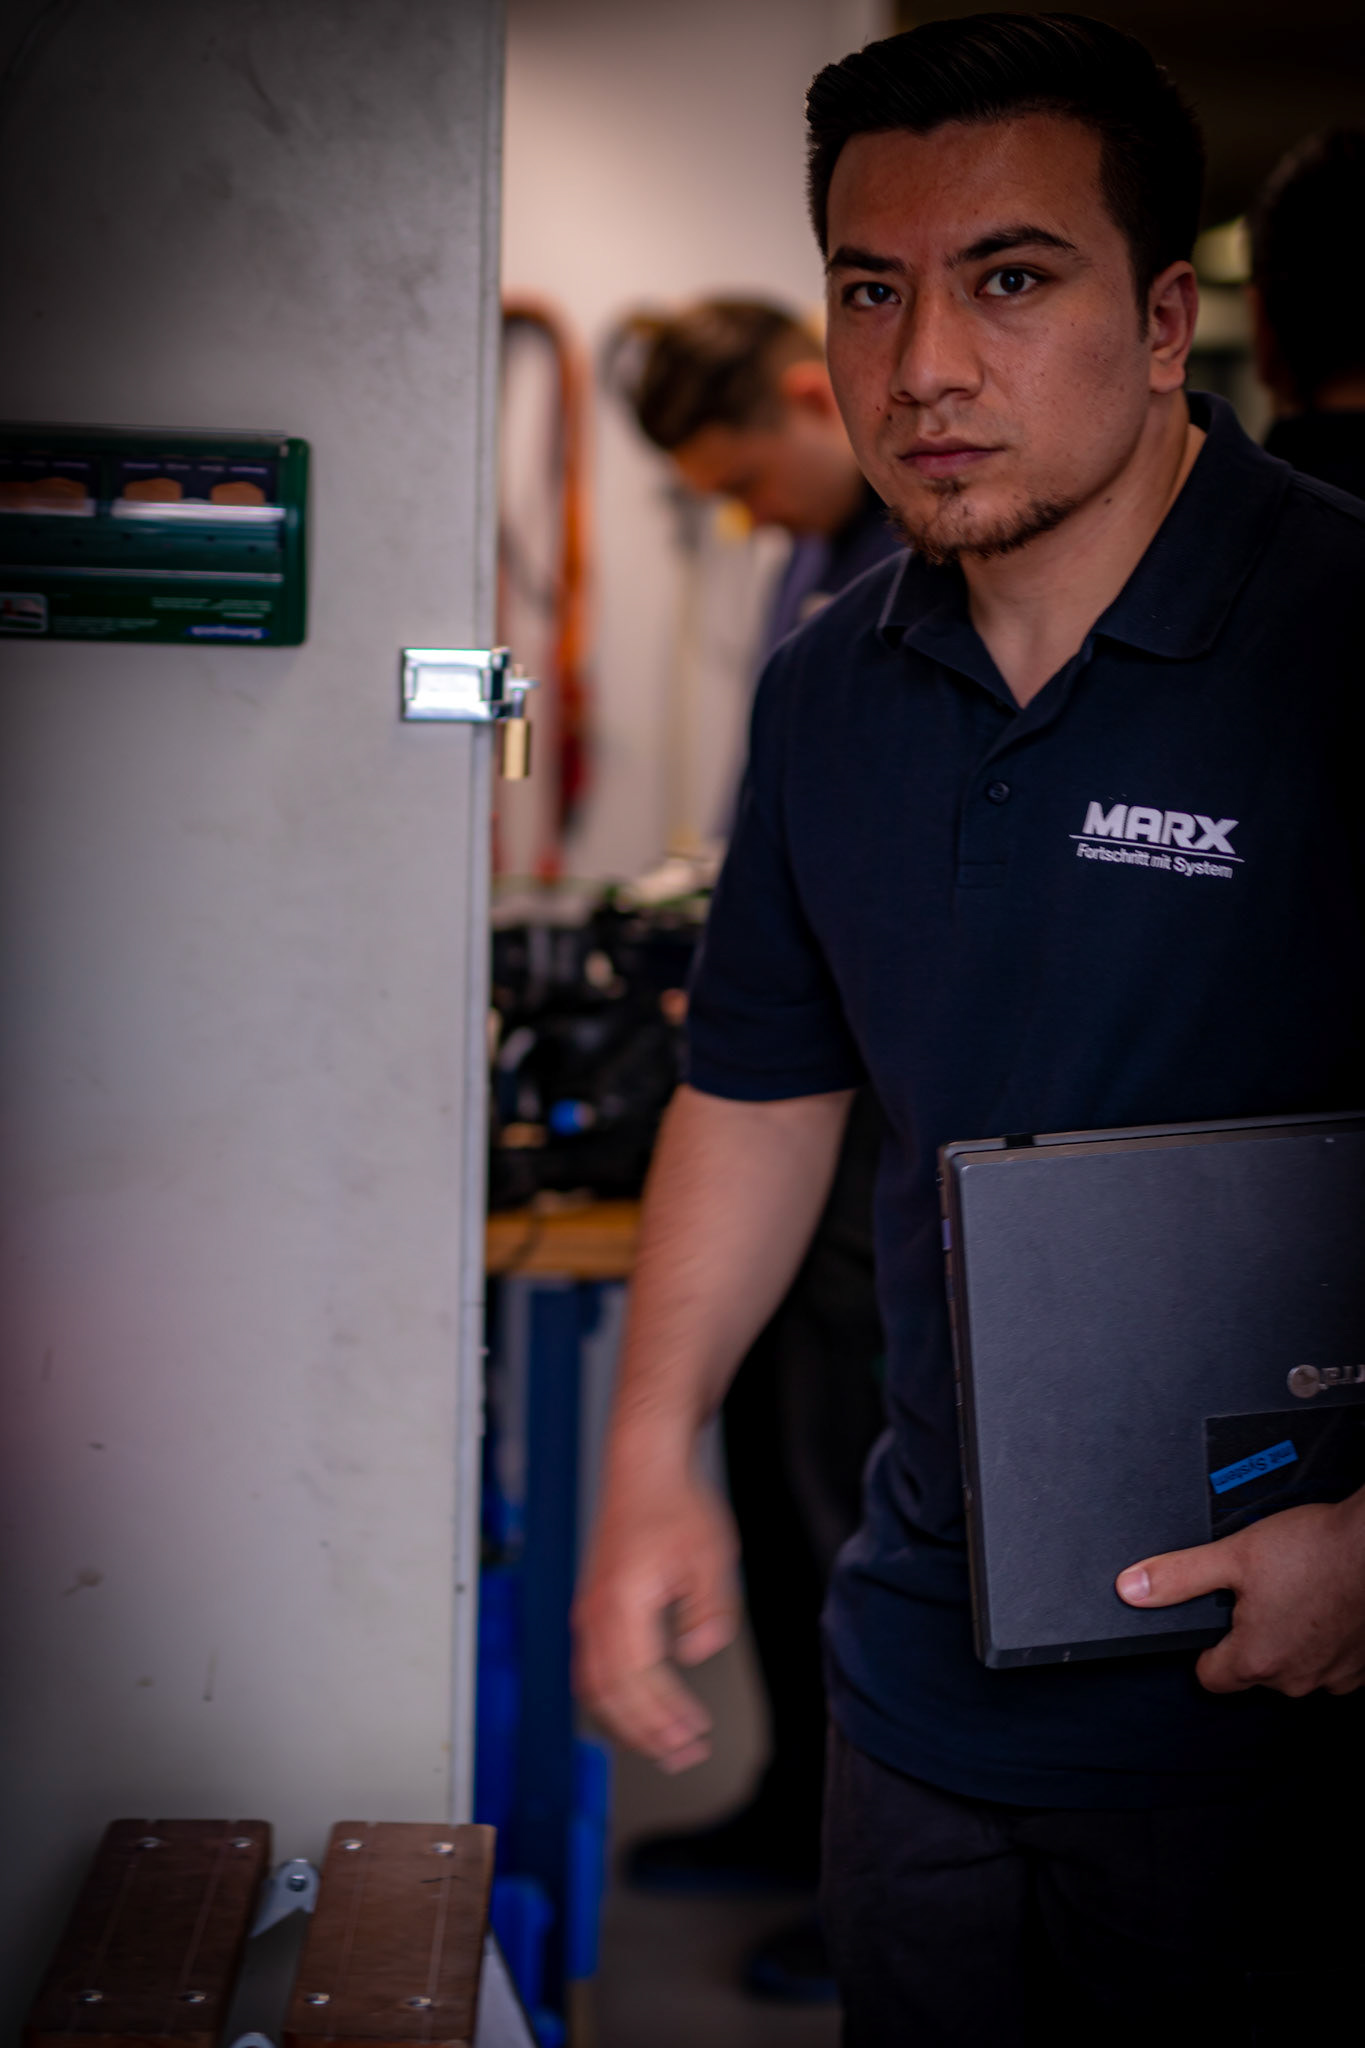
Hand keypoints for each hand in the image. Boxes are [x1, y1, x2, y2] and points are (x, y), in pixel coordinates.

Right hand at [573, 1467, 739, 1770]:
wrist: (644, 1466)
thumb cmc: (676, 1504)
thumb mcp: (711, 1554)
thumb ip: (710, 1608)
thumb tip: (699, 1653)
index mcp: (624, 1603)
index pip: (640, 1680)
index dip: (667, 1717)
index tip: (696, 1736)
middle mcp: (598, 1612)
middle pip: (612, 1695)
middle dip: (648, 1733)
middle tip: (684, 1756)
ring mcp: (591, 1611)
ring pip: (597, 1687)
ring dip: (629, 1722)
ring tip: (665, 1744)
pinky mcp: (594, 1607)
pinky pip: (594, 1669)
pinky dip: (615, 1700)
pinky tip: (641, 1709)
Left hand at [1116, 1495, 1364, 1695]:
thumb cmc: (1315, 1549)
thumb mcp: (1233, 1554)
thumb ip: (1178, 1577)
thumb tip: (1131, 1589)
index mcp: (1256, 1660)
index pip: (1210, 1677)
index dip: (1204, 1647)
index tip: (1214, 1620)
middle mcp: (1296, 1679)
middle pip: (1253, 1672)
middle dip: (1249, 1638)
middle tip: (1258, 1593)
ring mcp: (1334, 1677)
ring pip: (1294, 1667)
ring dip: (1289, 1639)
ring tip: (1295, 1592)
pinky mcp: (1363, 1668)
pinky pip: (1330, 1662)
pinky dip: (1323, 1640)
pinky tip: (1324, 1604)